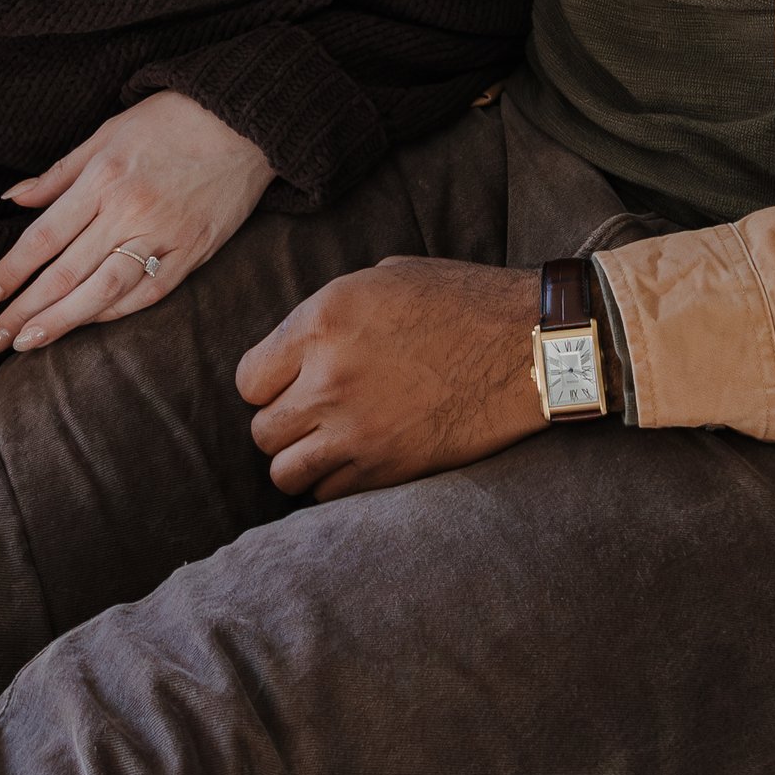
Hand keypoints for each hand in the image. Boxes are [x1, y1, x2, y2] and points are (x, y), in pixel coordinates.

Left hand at [0, 90, 274, 353]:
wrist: (246, 121)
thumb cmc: (172, 118)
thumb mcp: (107, 132)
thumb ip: (59, 173)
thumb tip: (12, 199)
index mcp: (103, 179)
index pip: (43, 238)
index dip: (10, 273)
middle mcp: (129, 211)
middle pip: (65, 272)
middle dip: (25, 310)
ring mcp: (164, 235)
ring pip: (102, 291)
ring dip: (61, 322)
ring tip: (29, 343)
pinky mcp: (193, 251)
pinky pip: (148, 292)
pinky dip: (114, 312)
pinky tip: (87, 324)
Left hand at [235, 257, 542, 500]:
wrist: (526, 347)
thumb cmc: (461, 301)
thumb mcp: (383, 279)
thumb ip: (328, 315)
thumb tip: (297, 347)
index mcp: (323, 322)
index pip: (248, 380)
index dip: (267, 382)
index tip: (288, 381)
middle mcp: (329, 380)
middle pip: (261, 431)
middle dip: (282, 422)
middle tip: (311, 412)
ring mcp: (357, 431)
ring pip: (285, 473)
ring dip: (300, 459)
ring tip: (325, 443)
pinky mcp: (388, 469)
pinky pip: (329, 495)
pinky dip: (335, 482)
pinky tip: (357, 459)